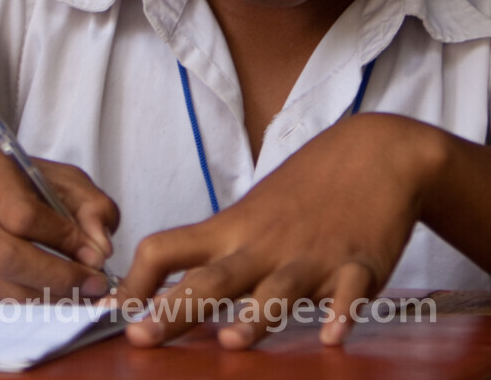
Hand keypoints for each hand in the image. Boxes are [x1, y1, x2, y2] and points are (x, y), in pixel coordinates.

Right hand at [0, 148, 119, 300]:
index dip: (65, 239)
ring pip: (3, 288)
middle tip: (94, 284)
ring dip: (51, 297)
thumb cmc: (14, 185)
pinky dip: (34, 305)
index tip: (96, 255)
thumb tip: (99, 249)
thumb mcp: (59, 178)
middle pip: (8, 257)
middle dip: (59, 277)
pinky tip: (56, 297)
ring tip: (82, 293)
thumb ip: (90, 205)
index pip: (24, 216)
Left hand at [116, 113, 444, 348]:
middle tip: (143, 337)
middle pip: (214, 280)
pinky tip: (335, 334)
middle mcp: (264, 246)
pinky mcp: (359, 262)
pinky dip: (343, 312)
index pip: (167, 248)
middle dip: (175, 310)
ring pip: (279, 289)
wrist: (376, 152)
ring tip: (232, 339)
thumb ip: (215, 252)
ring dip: (256, 315)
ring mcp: (312, 255)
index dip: (136, 281)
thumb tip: (162, 290)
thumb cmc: (305, 191)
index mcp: (232, 231)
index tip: (114, 313)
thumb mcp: (252, 213)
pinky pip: (350, 291)